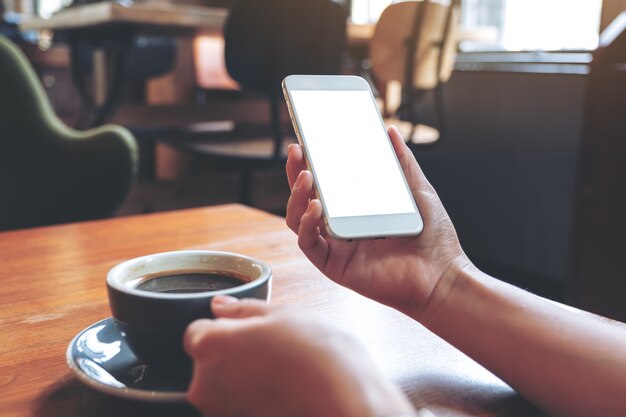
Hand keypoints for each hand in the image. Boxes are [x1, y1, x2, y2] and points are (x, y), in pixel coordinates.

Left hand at [184, 296, 414, 416]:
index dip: (223, 327)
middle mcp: (205, 385)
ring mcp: (221, 413)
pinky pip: (239, 408)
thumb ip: (243, 309)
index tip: (247, 329)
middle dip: (232, 353)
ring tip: (283, 371)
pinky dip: (254, 401)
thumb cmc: (318, 357)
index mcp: (210, 346)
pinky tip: (284, 392)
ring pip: (224, 387)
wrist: (346, 405)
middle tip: (271, 348)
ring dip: (243, 378)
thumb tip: (219, 306)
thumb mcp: (282, 314)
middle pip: (208, 362)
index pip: (196, 331)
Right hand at [285, 126, 469, 317]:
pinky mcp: (334, 266)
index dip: (312, 163)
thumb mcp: (417, 190)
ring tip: (307, 176)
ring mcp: (335, 247)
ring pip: (298, 219)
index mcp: (356, 210)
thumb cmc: (433, 239)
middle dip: (296, 173)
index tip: (307, 140)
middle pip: (305, 198)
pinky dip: (306, 224)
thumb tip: (389, 132)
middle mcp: (340, 227)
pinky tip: (317, 207)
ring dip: (297, 196)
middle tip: (296, 150)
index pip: (325, 183)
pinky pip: (308, 244)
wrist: (443, 275)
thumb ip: (402, 162)